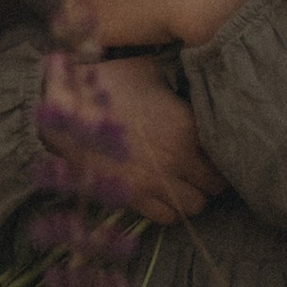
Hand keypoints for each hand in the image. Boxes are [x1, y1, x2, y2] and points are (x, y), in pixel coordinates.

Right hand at [94, 60, 223, 222]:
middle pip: (215, 185)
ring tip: (184, 183)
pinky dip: (168, 208)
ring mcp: (155, 182)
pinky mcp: (133, 198)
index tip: (214, 147)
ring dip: (192, 196)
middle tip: (202, 168)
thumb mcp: (148, 70)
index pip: (224, 151)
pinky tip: (162, 193)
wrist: (62, 109)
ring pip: (195, 207)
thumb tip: (193, 74)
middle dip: (211, 178)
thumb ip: (177, 79)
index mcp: (187, 125)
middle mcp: (177, 158)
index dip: (222, 150)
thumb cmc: (106, 83)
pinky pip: (165, 217)